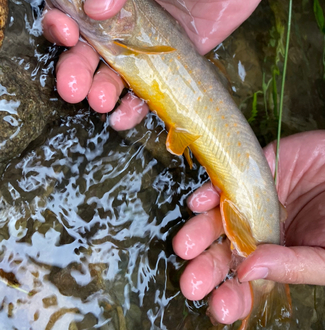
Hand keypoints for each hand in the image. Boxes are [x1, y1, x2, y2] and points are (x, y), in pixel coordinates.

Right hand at [42, 0, 272, 127]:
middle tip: (73, 88)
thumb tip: (94, 7)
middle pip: (85, 48)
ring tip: (100, 102)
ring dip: (100, 90)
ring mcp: (144, 41)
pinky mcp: (169, 61)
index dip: (60, 24)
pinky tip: (125, 116)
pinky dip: (134, 104)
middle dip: (74, 69)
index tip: (69, 34)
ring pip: (112, 72)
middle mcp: (120, 15)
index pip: (68, 6)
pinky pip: (147, 86)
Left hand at [172, 131, 324, 324]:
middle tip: (190, 282)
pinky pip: (226, 181)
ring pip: (219, 217)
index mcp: (280, 255)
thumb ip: (292, 265)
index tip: (218, 307)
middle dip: (208, 267)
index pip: (250, 280)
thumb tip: (246, 273)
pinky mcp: (253, 169)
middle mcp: (262, 229)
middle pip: (227, 250)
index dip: (234, 295)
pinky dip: (210, 191)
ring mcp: (255, 199)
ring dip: (199, 231)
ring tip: (184, 245)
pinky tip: (199, 203)